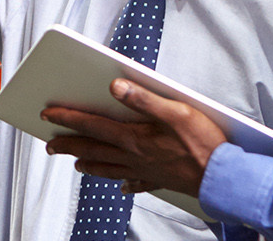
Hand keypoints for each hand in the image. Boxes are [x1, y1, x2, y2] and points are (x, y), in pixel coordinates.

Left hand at [42, 79, 227, 196]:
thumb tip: (115, 87)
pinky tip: (123, 186)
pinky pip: (136, 183)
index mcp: (135, 138)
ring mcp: (146, 171)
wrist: (223, 177)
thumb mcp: (176, 111)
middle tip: (49, 144)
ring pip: (108, 168)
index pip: (93, 125)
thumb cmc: (205, 144)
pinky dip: (125, 183)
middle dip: (68, 144)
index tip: (48, 114)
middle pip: (94, 149)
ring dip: (89, 163)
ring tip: (75, 162)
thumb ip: (144, 98)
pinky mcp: (160, 180)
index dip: (69, 118)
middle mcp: (135, 157)